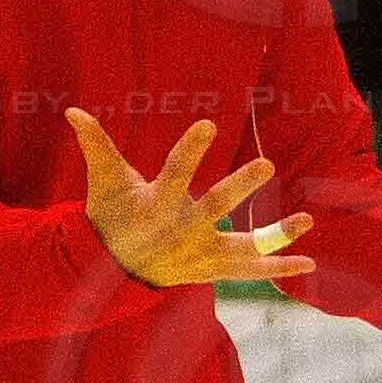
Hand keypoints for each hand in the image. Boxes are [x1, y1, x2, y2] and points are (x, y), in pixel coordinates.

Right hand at [65, 109, 312, 289]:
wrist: (111, 268)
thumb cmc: (111, 215)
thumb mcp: (104, 181)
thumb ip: (96, 146)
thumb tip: (73, 112)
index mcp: (155, 205)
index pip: (175, 173)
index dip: (190, 149)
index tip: (207, 124)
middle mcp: (180, 231)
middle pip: (215, 206)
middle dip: (240, 186)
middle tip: (266, 163)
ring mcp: (199, 253)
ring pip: (241, 246)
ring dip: (276, 235)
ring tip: (307, 220)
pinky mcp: (211, 268)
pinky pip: (248, 270)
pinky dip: (277, 267)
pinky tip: (308, 262)